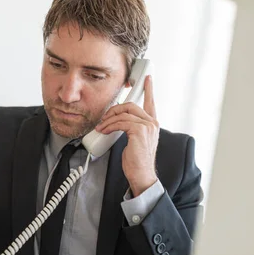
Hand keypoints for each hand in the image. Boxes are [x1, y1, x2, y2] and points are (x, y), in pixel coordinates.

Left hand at [95, 75, 159, 196]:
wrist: (141, 175)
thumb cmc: (137, 160)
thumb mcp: (133, 140)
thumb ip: (130, 127)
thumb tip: (115, 121)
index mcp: (152, 124)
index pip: (151, 103)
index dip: (148, 89)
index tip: (147, 79)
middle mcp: (152, 123)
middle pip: (131, 105)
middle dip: (114, 109)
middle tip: (104, 117)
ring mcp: (147, 126)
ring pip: (123, 113)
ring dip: (108, 120)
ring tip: (101, 127)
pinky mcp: (139, 131)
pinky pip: (120, 122)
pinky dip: (109, 125)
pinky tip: (104, 130)